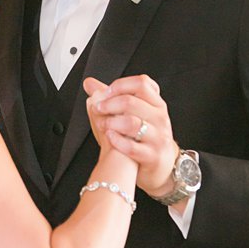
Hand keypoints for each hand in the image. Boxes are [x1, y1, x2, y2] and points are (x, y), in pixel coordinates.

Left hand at [86, 73, 179, 194]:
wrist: (159, 165)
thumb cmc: (142, 137)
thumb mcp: (131, 114)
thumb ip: (110, 97)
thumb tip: (89, 83)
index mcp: (156, 104)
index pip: (141, 83)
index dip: (119, 85)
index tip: (105, 92)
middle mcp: (159, 118)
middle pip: (131, 101)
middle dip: (108, 104)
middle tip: (98, 108)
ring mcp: (158, 137)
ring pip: (131, 123)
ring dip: (110, 122)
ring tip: (102, 125)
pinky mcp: (152, 156)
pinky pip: (131, 147)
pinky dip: (116, 140)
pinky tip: (110, 137)